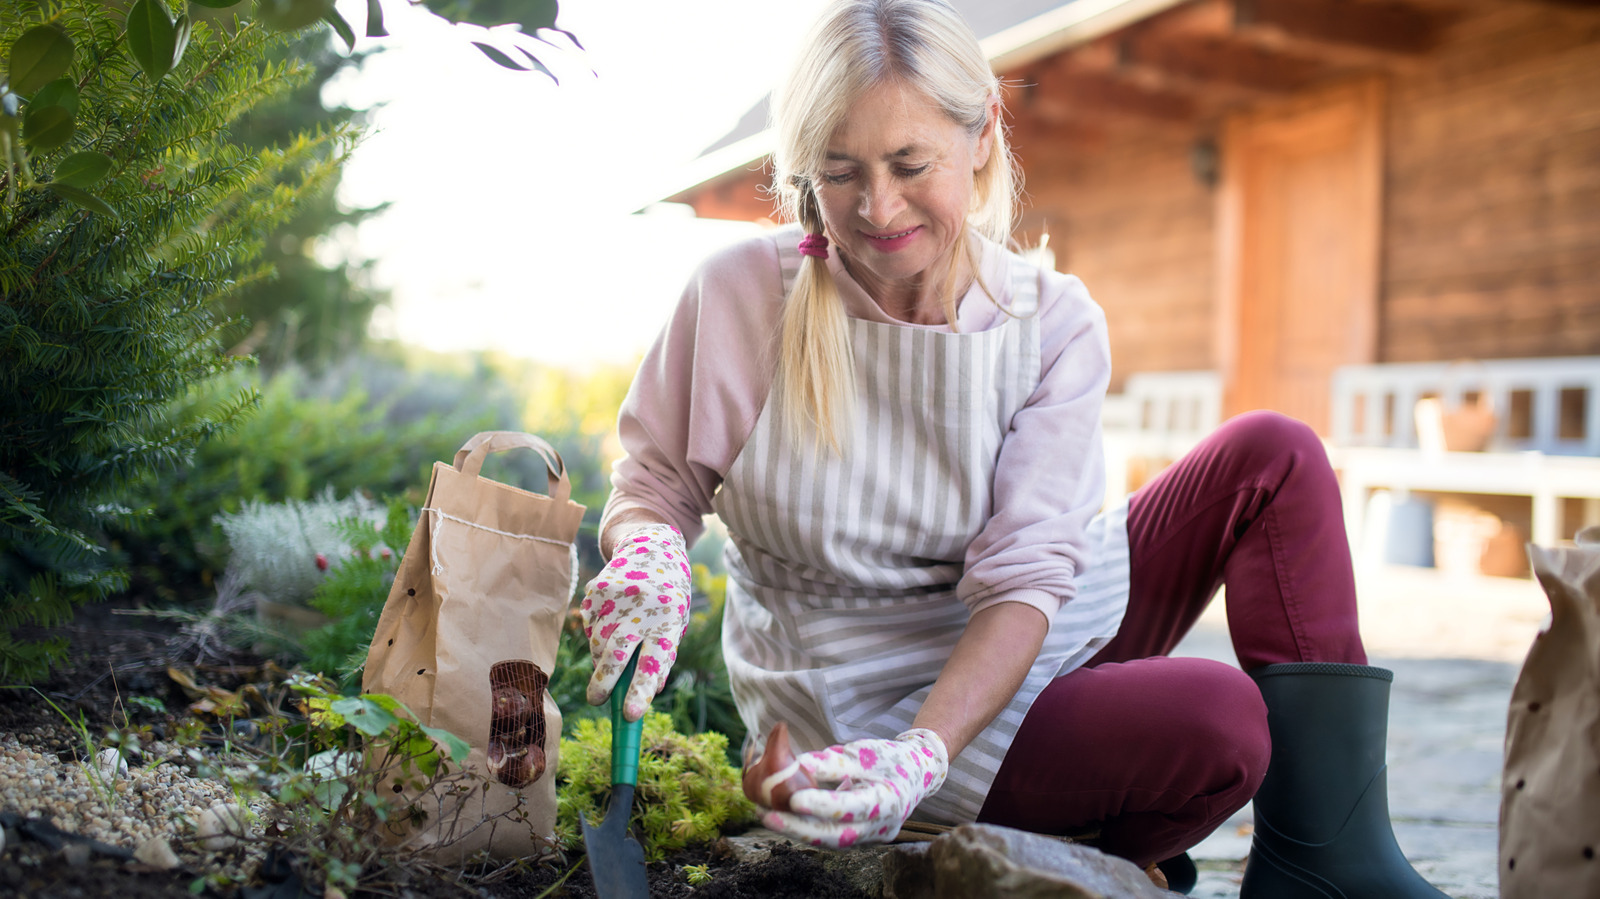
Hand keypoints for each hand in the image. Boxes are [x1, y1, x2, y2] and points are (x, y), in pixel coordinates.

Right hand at [580, 523, 692, 719]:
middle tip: (597, 701)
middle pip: (616, 655)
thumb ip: (663, 657)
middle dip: (603, 684)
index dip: (640, 691)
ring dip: (601, 659)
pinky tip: (611, 621)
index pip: (653, 663)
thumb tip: (648, 692)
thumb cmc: (668, 598)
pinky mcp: (596, 592)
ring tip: (611, 656)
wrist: (652, 548)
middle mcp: (641, 609)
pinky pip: (590, 626)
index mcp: (667, 621)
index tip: (629, 716)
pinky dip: (597, 635)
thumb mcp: (676, 624)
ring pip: (599, 644)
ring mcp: (615, 599)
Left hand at [761, 728, 948, 847]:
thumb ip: (833, 762)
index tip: (794, 799)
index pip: (852, 807)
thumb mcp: (864, 753)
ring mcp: (872, 837)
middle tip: (766, 815)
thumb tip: (797, 763)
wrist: (917, 774)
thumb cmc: (889, 758)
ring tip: (767, 815)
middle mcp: (882, 826)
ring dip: (798, 830)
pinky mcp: (862, 839)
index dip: (823, 805)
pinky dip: (809, 828)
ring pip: (831, 841)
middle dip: (799, 828)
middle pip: (836, 835)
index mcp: (888, 801)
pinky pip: (833, 837)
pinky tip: (785, 817)